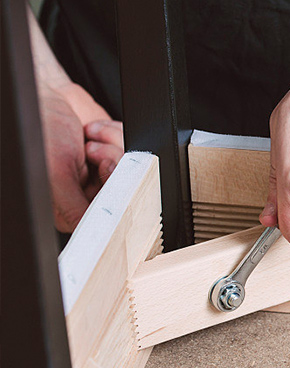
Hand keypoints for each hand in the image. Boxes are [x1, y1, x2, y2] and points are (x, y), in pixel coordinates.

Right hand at [39, 84, 123, 231]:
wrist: (43, 99)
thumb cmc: (40, 134)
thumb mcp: (55, 175)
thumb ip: (74, 208)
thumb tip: (92, 231)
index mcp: (72, 207)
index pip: (110, 211)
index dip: (113, 188)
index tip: (105, 168)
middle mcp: (90, 192)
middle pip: (126, 188)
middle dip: (111, 161)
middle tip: (91, 151)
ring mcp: (104, 172)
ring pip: (133, 166)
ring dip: (112, 143)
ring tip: (88, 138)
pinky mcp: (114, 153)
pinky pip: (132, 146)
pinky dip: (116, 133)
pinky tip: (96, 130)